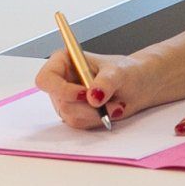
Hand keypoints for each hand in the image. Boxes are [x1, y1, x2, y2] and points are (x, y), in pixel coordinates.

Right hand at [34, 49, 158, 130]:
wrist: (138, 87)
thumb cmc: (127, 71)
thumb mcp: (120, 72)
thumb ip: (106, 81)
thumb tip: (93, 96)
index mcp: (64, 61)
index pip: (46, 79)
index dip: (61, 89)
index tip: (84, 94)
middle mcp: (61, 81)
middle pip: (60, 102)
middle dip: (86, 106)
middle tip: (107, 103)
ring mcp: (66, 100)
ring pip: (70, 116)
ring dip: (95, 114)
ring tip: (115, 104)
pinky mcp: (74, 114)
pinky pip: (80, 124)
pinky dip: (97, 120)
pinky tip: (110, 110)